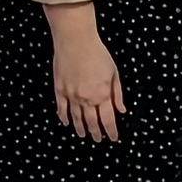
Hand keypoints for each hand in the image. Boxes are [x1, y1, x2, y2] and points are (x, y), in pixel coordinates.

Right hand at [47, 6, 125, 140]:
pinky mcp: (60, 89)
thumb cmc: (97, 53)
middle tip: (97, 140)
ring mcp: (71, 95)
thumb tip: (121, 110)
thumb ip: (118, 94)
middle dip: (96, 133)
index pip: (108, 120)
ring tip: (83, 135)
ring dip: (80, 128)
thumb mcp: (114, 73)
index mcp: (102, 95)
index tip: (113, 138)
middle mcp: (87, 99)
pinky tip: (66, 122)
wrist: (76, 41)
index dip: (111, 131)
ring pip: (76, 117)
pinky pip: (61, 108)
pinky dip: (63, 117)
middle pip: (92, 122)